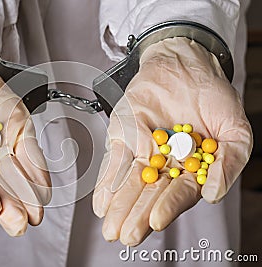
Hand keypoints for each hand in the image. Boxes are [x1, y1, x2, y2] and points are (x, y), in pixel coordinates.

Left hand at [92, 37, 251, 245]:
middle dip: (136, 215)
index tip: (155, 220)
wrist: (183, 65)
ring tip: (110, 226)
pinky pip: (114, 162)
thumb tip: (212, 194)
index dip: (168, 206)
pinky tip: (101, 202)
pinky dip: (107, 181)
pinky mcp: (123, 138)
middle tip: (126, 235)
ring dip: (119, 205)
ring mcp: (142, 153)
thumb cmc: (211, 96)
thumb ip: (229, 163)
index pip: (179, 193)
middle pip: (150, 195)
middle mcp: (165, 166)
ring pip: (129, 183)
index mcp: (191, 169)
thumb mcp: (234, 129)